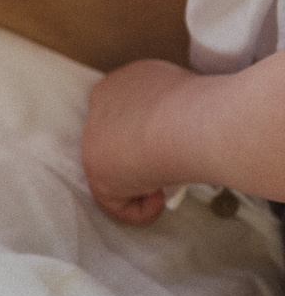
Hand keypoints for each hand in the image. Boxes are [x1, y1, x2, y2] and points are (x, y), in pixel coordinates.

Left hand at [82, 57, 192, 225]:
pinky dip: (142, 209)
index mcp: (120, 85)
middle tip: (172, 166)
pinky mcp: (97, 174)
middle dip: (142, 161)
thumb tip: (176, 130)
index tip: (172, 145)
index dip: (147, 136)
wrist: (191, 122)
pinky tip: (161, 199)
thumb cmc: (202, 106)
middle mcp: (99, 109)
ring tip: (168, 182)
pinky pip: (116, 203)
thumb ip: (170, 110)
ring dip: (142, 184)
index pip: (124, 117)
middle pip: (115, 145)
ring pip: (115, 174)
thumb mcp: (185, 96)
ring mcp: (92, 142)